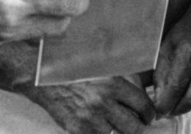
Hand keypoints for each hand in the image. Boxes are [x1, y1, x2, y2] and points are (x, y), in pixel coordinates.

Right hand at [27, 77, 155, 133]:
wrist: (42, 77)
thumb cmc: (72, 67)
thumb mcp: (100, 63)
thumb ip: (123, 76)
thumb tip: (142, 91)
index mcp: (112, 83)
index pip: (143, 105)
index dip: (148, 113)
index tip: (148, 115)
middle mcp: (103, 102)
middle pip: (135, 127)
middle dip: (138, 126)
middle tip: (137, 124)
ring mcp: (90, 119)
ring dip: (116, 129)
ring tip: (112, 121)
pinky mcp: (78, 130)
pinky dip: (99, 132)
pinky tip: (95, 123)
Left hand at [150, 0, 190, 115]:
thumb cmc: (187, 30)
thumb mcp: (168, 44)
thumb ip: (161, 71)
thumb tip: (158, 97)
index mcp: (188, 51)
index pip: (176, 86)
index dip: (166, 103)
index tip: (157, 111)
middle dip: (177, 109)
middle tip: (168, 111)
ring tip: (180, 104)